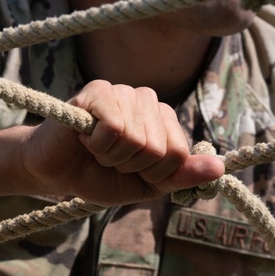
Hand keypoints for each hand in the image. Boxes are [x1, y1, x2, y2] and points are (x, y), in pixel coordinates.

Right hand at [20, 80, 222, 205]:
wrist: (54, 172)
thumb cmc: (100, 175)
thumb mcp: (147, 185)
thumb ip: (182, 176)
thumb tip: (220, 169)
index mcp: (162, 118)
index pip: (179, 153)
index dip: (154, 173)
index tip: (132, 169)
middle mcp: (146, 99)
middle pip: (159, 148)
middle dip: (131, 166)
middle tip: (110, 159)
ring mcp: (123, 91)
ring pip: (137, 138)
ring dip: (112, 157)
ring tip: (96, 148)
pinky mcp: (97, 91)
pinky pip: (114, 127)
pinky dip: (98, 145)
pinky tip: (85, 138)